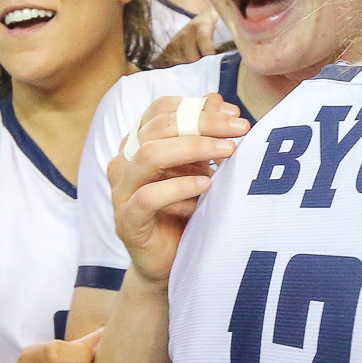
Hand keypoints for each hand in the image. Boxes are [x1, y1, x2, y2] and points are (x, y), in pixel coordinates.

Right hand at [112, 93, 249, 286]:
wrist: (170, 262)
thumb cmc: (184, 211)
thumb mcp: (198, 168)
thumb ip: (202, 135)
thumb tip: (217, 100)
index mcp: (137, 144)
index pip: (160, 110)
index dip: (197, 106)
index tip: (234, 115)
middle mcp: (124, 162)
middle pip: (158, 128)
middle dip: (203, 124)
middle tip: (240, 130)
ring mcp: (121, 192)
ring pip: (150, 155)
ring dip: (193, 149)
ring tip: (227, 153)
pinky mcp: (126, 221)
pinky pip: (148, 197)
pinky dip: (180, 187)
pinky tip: (206, 186)